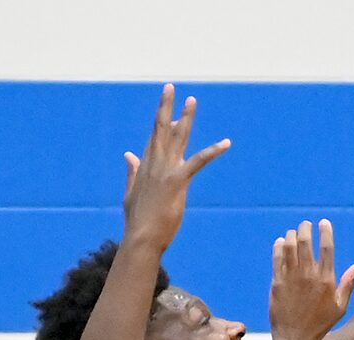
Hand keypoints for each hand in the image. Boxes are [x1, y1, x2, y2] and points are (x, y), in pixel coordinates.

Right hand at [123, 83, 230, 249]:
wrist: (141, 237)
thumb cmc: (138, 221)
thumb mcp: (131, 193)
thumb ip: (131, 173)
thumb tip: (128, 155)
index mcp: (144, 167)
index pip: (154, 140)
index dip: (161, 124)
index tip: (167, 111)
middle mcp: (154, 163)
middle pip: (161, 129)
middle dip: (167, 107)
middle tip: (172, 88)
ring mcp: (166, 170)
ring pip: (178, 137)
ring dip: (185, 118)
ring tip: (192, 101)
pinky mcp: (178, 180)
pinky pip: (199, 161)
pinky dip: (213, 151)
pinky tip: (225, 143)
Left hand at [270, 220, 353, 339]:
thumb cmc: (320, 326)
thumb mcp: (340, 308)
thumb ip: (348, 285)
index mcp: (326, 279)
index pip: (326, 247)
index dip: (325, 231)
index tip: (323, 223)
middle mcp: (308, 275)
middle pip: (305, 242)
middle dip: (305, 228)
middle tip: (305, 225)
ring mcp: (291, 277)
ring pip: (290, 246)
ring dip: (292, 235)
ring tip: (293, 233)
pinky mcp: (277, 282)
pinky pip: (277, 258)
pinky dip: (279, 246)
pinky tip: (281, 242)